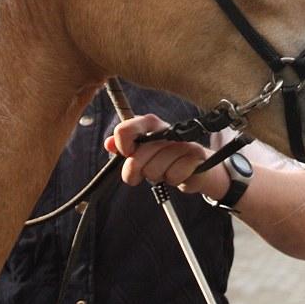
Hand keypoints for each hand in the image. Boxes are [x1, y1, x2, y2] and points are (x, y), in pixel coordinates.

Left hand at [104, 113, 227, 197]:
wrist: (196, 166)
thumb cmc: (165, 157)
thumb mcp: (142, 151)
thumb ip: (124, 147)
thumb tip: (108, 143)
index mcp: (150, 124)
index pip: (125, 129)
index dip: (122, 146)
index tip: (126, 154)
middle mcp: (166, 129)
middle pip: (137, 157)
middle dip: (136, 171)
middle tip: (141, 173)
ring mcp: (182, 142)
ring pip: (155, 169)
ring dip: (157, 176)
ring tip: (165, 170)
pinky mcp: (196, 155)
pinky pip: (174, 176)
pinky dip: (173, 180)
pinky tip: (177, 173)